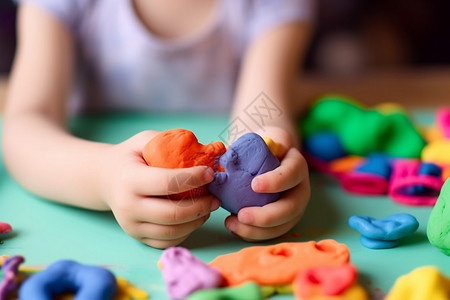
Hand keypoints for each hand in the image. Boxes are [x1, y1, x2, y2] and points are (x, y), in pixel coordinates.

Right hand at [97, 131, 219, 248]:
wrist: (105, 179)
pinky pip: (167, 241)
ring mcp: (131, 225)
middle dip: (200, 206)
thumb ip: (170, 142)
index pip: (167, 183)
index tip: (210, 173)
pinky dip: (186, 232)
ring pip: (172, 232)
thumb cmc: (131, 157)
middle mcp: (128, 206)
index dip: (193, 179)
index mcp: (130, 180)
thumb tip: (207, 149)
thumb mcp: (144, 140)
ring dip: (197, 221)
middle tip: (215, 198)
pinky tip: (195, 218)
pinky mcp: (137, 237)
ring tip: (209, 207)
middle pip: (172, 214)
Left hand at [224, 131, 309, 241]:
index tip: (254, 185)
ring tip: (232, 223)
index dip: (276, 181)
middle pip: (291, 207)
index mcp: (296, 165)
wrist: (271, 157)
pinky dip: (253, 234)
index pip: (292, 173)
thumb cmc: (262, 149)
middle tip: (241, 215)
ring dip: (257, 230)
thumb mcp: (259, 142)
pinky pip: (272, 232)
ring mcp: (295, 207)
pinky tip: (235, 227)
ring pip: (282, 225)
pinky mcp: (285, 220)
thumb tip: (226, 161)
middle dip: (266, 216)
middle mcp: (301, 188)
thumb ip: (248, 149)